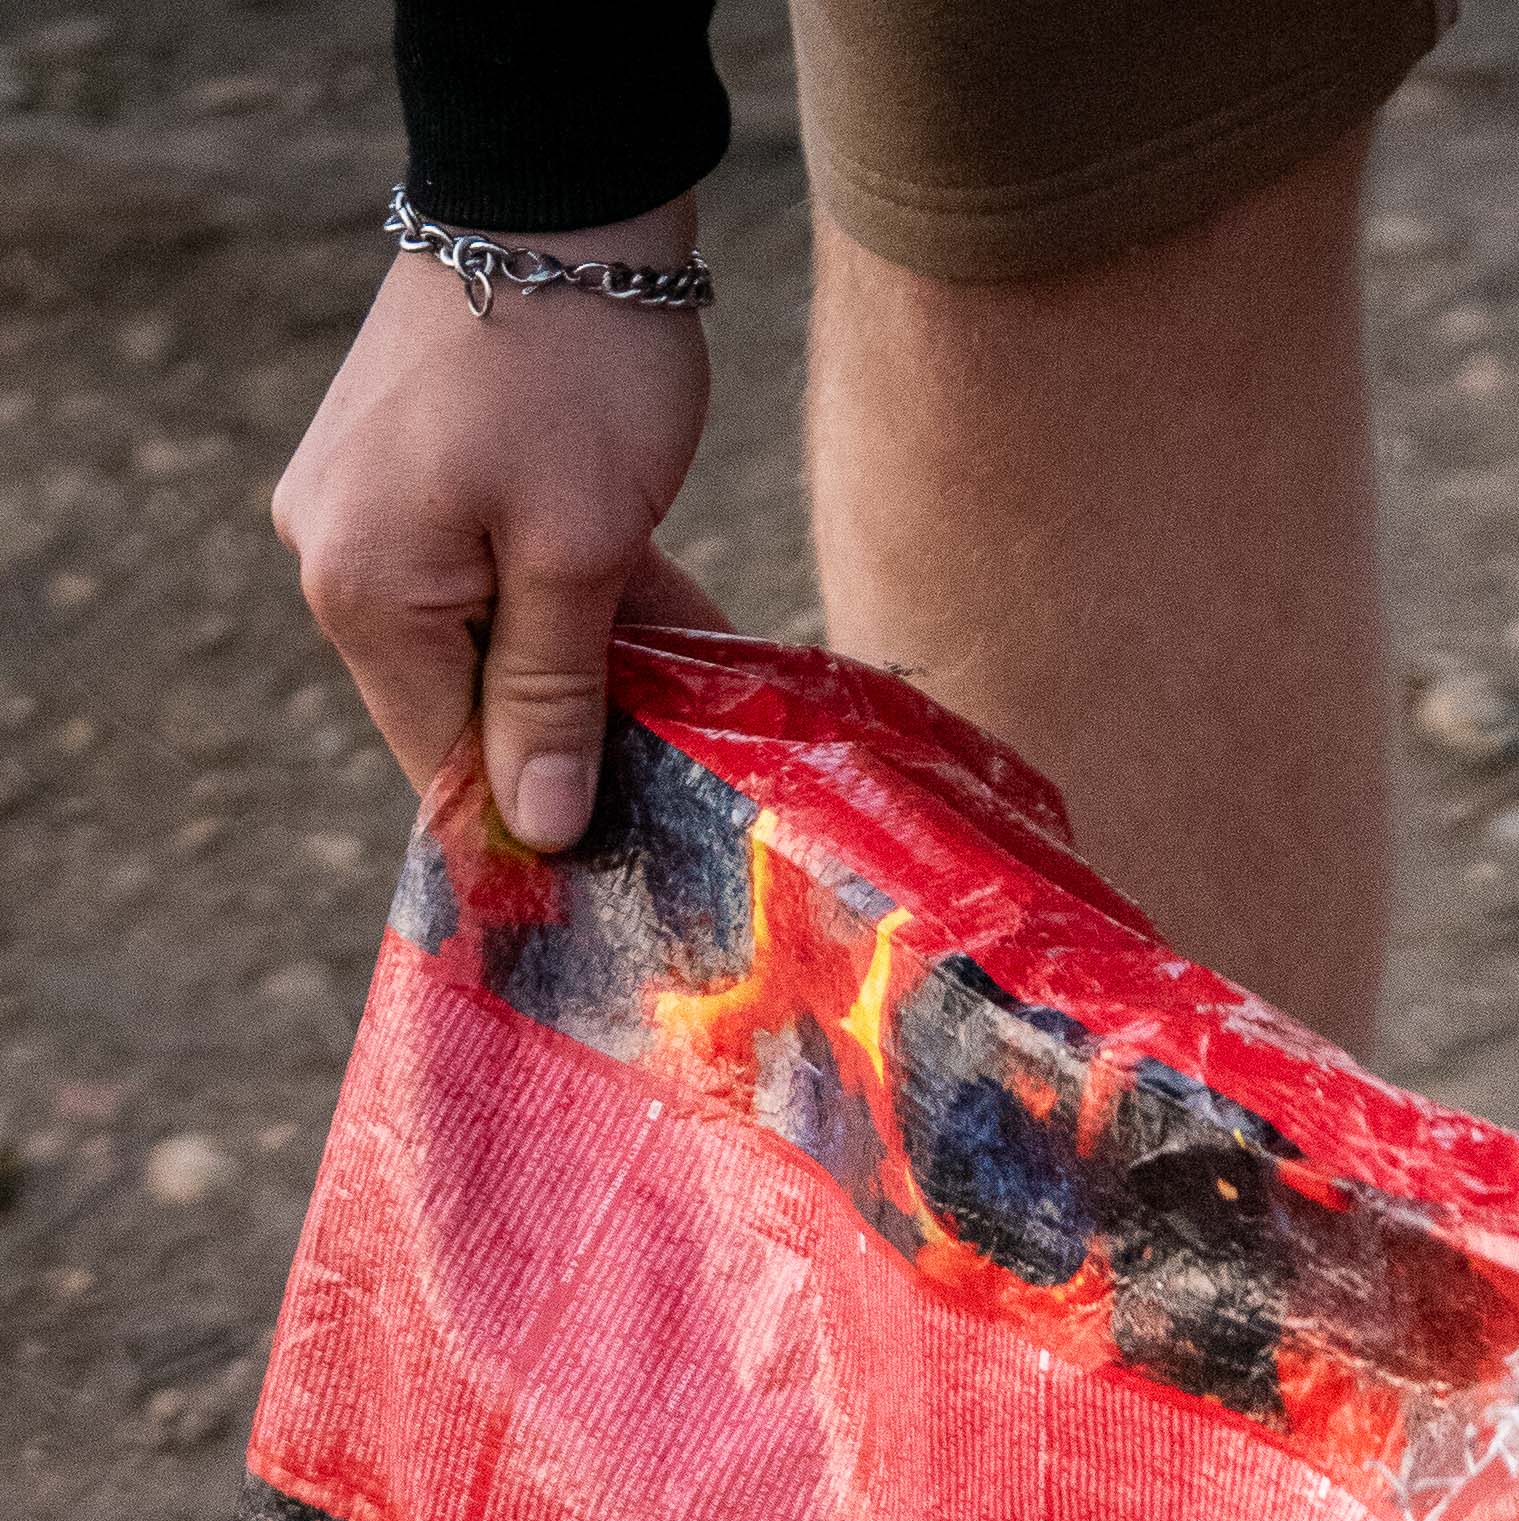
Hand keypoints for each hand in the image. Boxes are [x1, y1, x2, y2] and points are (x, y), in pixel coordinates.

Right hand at [273, 203, 722, 846]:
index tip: (639, 844)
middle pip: (466, 705)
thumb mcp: (579, 556)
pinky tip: (667, 629)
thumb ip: (554, 699)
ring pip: (494, 643)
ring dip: (594, 668)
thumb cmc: (576, 373)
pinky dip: (578, 607)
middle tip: (690, 763)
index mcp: (364, 594)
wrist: (556, 195)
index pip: (445, 762)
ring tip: (695, 691)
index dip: (541, 813)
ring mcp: (370, 511)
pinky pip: (495, 578)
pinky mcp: (413, 473)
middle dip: (577, 734)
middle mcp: (341, 558)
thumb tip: (537, 828)